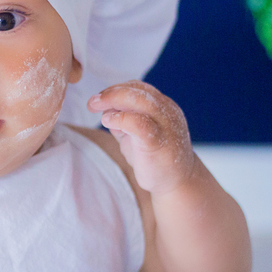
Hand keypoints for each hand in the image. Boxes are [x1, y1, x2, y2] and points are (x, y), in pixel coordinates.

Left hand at [88, 81, 197, 195]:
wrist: (178, 183)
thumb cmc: (156, 158)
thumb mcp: (138, 135)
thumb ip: (124, 120)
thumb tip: (104, 109)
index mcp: (163, 106)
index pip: (138, 88)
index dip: (116, 89)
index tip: (99, 99)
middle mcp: (167, 111)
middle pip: (138, 90)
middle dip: (111, 92)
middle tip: (92, 102)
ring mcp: (165, 125)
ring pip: (141, 100)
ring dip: (113, 100)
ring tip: (96, 108)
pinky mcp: (158, 142)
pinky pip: (138, 123)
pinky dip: (120, 119)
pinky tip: (108, 122)